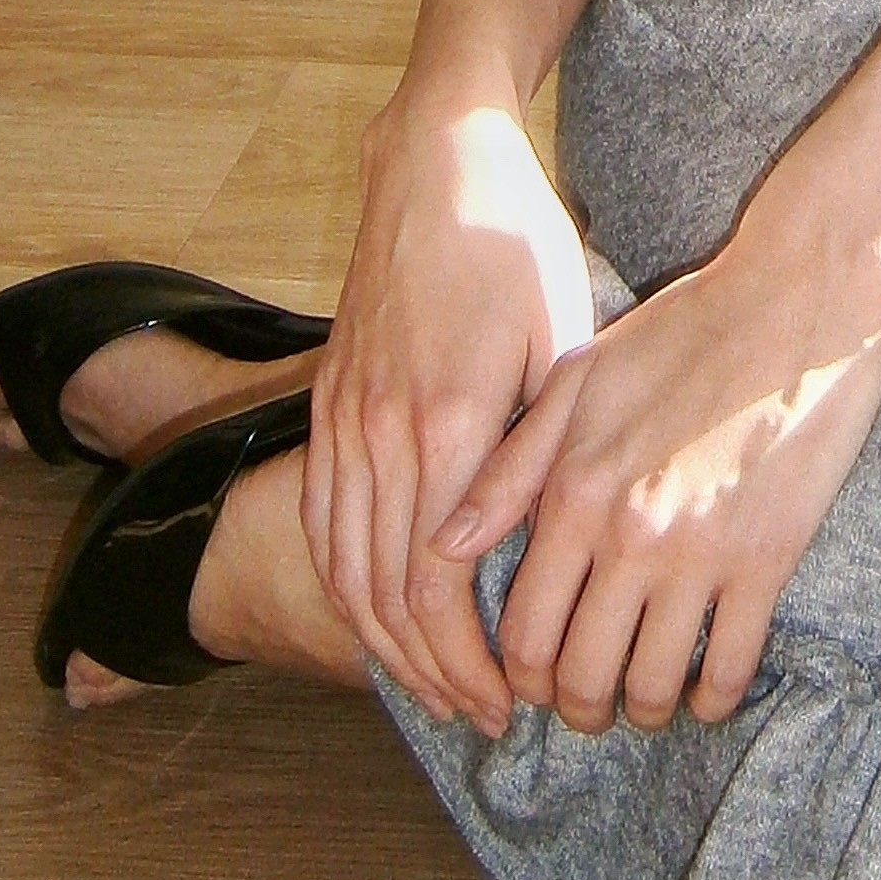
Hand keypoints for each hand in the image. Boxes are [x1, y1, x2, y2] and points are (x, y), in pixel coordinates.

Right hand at [303, 87, 596, 734]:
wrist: (435, 163)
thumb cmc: (517, 244)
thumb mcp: (559, 338)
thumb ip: (533, 450)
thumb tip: (505, 547)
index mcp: (449, 422)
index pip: (438, 583)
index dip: (467, 658)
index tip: (508, 700)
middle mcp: (382, 431)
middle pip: (385, 594)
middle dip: (431, 672)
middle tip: (481, 717)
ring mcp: (343, 417)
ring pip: (343, 566)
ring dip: (383, 643)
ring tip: (435, 688)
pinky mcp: (326, 401)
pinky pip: (321, 517)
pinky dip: (343, 583)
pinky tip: (376, 618)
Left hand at [433, 236, 880, 735]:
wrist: (795, 301)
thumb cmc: (683, 331)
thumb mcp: (578, 380)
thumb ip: (509, 469)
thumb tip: (444, 544)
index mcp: (574, 492)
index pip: (523, 630)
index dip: (521, 677)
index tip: (537, 679)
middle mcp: (627, 535)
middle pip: (580, 675)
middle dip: (576, 707)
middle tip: (588, 703)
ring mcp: (698, 553)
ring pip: (651, 685)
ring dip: (642, 710)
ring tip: (646, 699)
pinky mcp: (766, 559)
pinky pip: (728, 667)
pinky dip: (712, 700)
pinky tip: (707, 692)